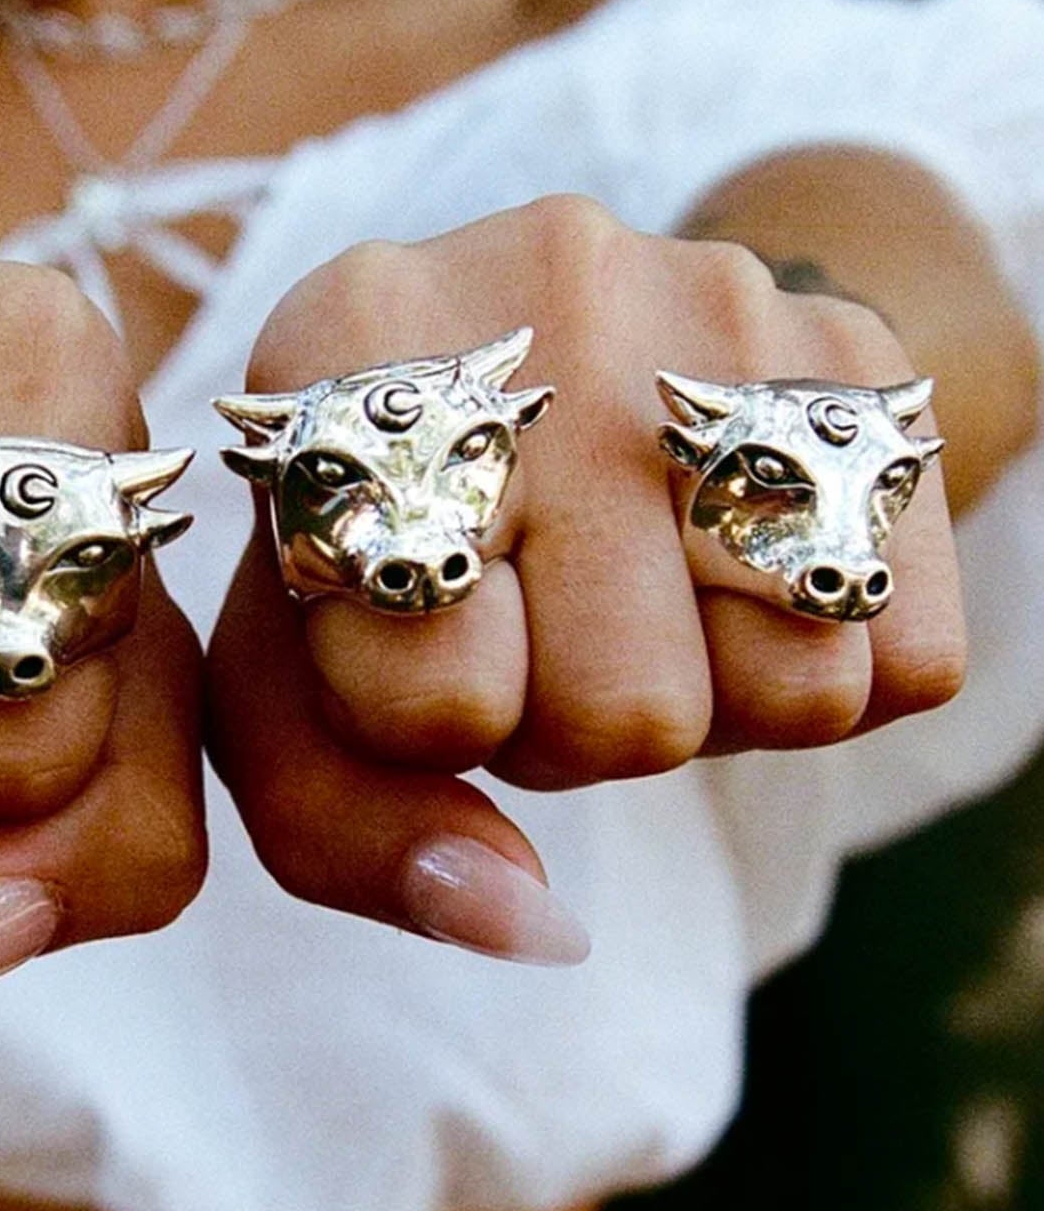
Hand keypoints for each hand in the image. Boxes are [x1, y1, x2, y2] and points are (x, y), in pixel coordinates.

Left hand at [205, 195, 964, 958]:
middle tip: (538, 630)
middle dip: (571, 727)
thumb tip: (529, 925)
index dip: (427, 722)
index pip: (427, 698)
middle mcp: (538, 285)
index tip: (423, 630)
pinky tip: (729, 584)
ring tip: (632, 603)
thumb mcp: (301, 680)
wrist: (562, 362)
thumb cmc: (404, 547)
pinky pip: (908, 658)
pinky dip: (823, 671)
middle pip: (623, 712)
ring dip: (708, 701)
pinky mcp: (859, 358)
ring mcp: (719, 301)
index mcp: (340, 345)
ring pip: (787, 689)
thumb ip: (348, 830)